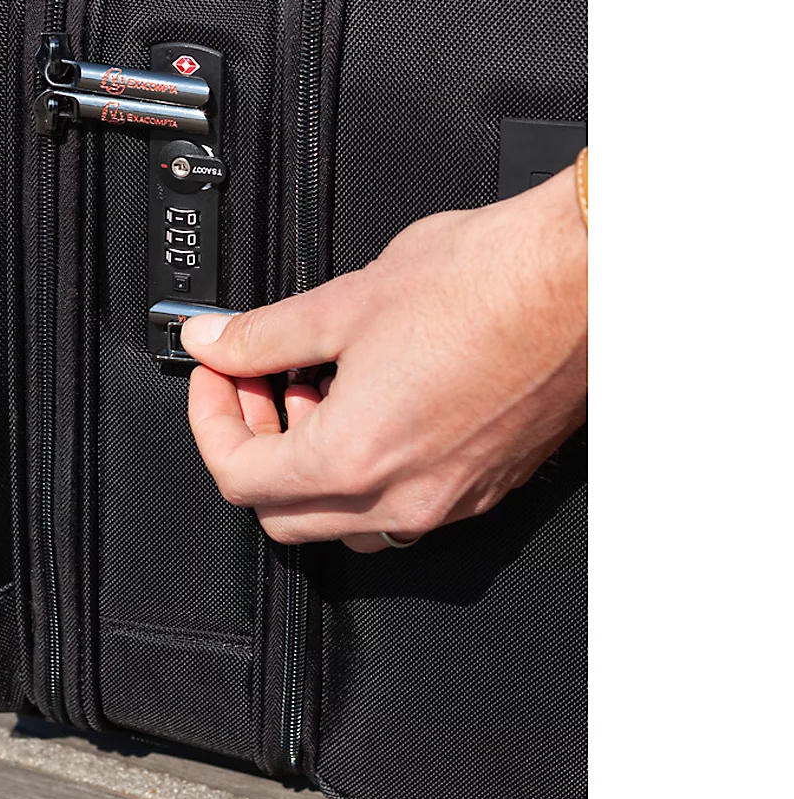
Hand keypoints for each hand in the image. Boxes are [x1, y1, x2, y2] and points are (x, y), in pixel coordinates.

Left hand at [183, 166, 587, 551]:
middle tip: (257, 383)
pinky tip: (374, 398)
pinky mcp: (485, 487)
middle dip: (254, 446)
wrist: (588, 279)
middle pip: (282, 513)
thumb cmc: (490, 283)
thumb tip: (214, 341)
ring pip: (344, 519)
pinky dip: (366, 466)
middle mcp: (403, 497)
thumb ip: (263, 334)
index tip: (216, 375)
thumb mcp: (347, 301)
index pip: (239, 476)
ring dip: (311, 463)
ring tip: (320, 387)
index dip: (210, 419)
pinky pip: (400, 506)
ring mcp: (449, 501)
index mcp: (356, 456)